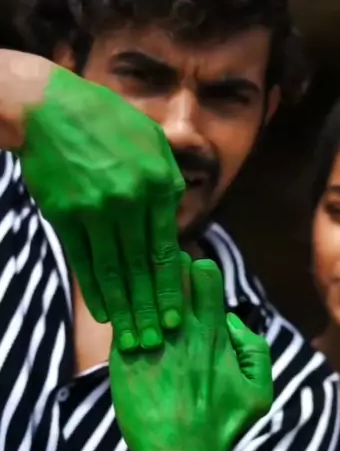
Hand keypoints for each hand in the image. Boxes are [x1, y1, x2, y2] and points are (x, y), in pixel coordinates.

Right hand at [18, 64, 184, 350]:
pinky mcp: (64, 216)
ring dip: (124, 309)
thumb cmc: (109, 122)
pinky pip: (83, 261)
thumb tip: (175, 222)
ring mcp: (94, 210)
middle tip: (156, 342)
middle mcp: (128, 201)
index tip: (177, 317)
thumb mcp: (152, 140)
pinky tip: (104, 313)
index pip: (166, 250)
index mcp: (156, 185)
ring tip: (132, 337)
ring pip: (113, 271)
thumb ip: (168, 182)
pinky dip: (94, 290)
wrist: (51, 108)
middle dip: (149, 310)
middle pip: (141, 269)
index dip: (171, 288)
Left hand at [109, 253, 273, 450]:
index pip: (203, 272)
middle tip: (165, 287)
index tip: (193, 283)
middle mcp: (180, 332)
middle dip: (168, 272)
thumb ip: (255, 349)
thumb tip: (230, 322)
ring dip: (145, 294)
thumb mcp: (259, 390)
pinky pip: (121, 323)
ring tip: (146, 307)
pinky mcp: (124, 360)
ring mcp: (151, 343)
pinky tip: (129, 330)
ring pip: (142, 292)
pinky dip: (125, 319)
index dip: (198, 271)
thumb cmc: (222, 427)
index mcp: (213, 333)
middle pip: (170, 273)